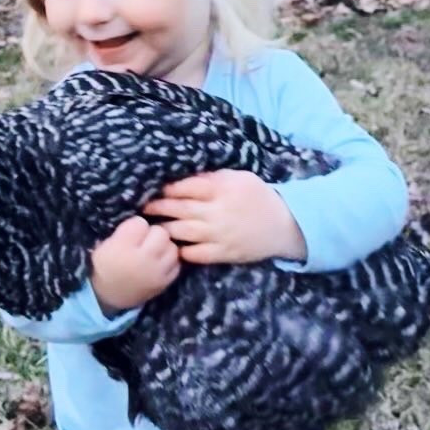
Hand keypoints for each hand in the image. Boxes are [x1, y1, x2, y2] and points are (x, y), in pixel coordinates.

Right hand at [91, 216, 180, 311]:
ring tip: (154, 251)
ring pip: (172, 247)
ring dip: (164, 246)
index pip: (140, 223)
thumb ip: (120, 230)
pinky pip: (176, 263)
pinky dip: (169, 261)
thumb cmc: (105, 266)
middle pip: (160, 232)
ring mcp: (156, 272)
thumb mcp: (103, 245)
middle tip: (145, 240)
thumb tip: (139, 215)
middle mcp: (142, 259)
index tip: (131, 231)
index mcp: (122, 247)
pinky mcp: (165, 282)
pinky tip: (159, 262)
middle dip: (153, 233)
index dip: (136, 225)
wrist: (109, 296)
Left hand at [143, 170, 306, 264]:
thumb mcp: (239, 177)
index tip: (154, 187)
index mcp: (221, 190)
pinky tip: (173, 247)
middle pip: (178, 209)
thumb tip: (185, 175)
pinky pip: (195, 254)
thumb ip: (213, 177)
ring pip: (182, 232)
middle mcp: (217, 212)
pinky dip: (181, 251)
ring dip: (164, 229)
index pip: (186, 187)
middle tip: (143, 206)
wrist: (285, 225)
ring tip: (153, 226)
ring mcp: (219, 235)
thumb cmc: (259, 196)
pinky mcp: (223, 253)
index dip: (167, 188)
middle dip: (157, 207)